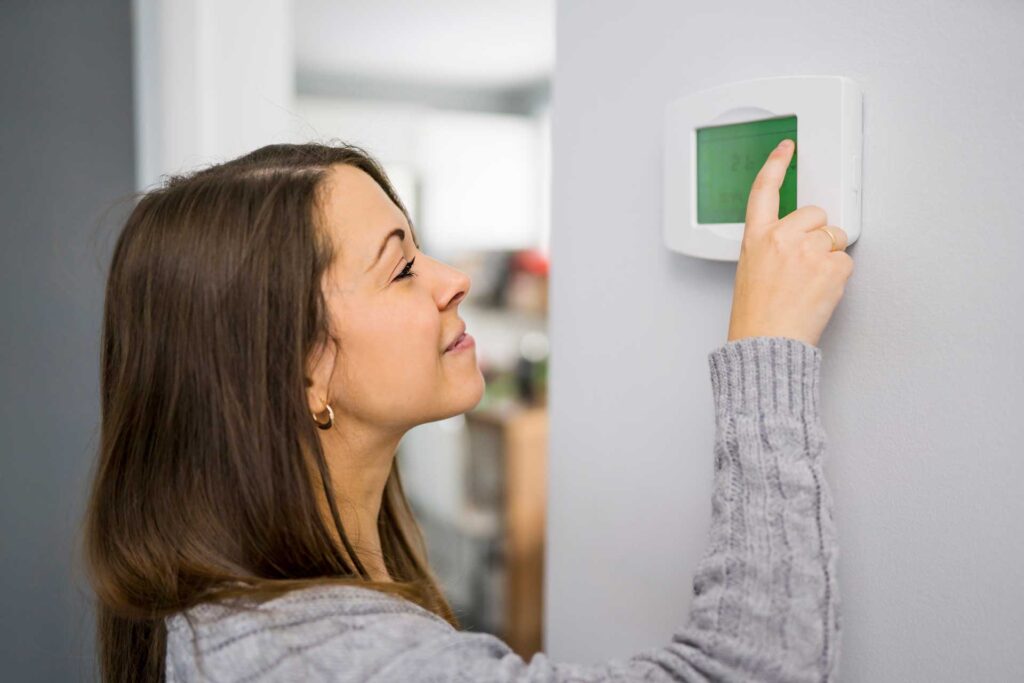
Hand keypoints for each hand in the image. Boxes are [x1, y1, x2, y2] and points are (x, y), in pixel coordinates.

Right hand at [726, 139, 853, 347]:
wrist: (767, 343)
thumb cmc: (756, 316)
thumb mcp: (751, 271)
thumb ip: (772, 246)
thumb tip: (798, 238)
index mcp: (756, 237)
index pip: (764, 190)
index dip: (776, 164)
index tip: (787, 149)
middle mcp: (781, 237)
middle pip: (815, 214)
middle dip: (817, 234)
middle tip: (805, 264)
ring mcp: (808, 251)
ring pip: (834, 238)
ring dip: (828, 257)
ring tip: (809, 284)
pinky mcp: (831, 267)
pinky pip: (845, 261)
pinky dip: (838, 276)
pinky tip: (819, 292)